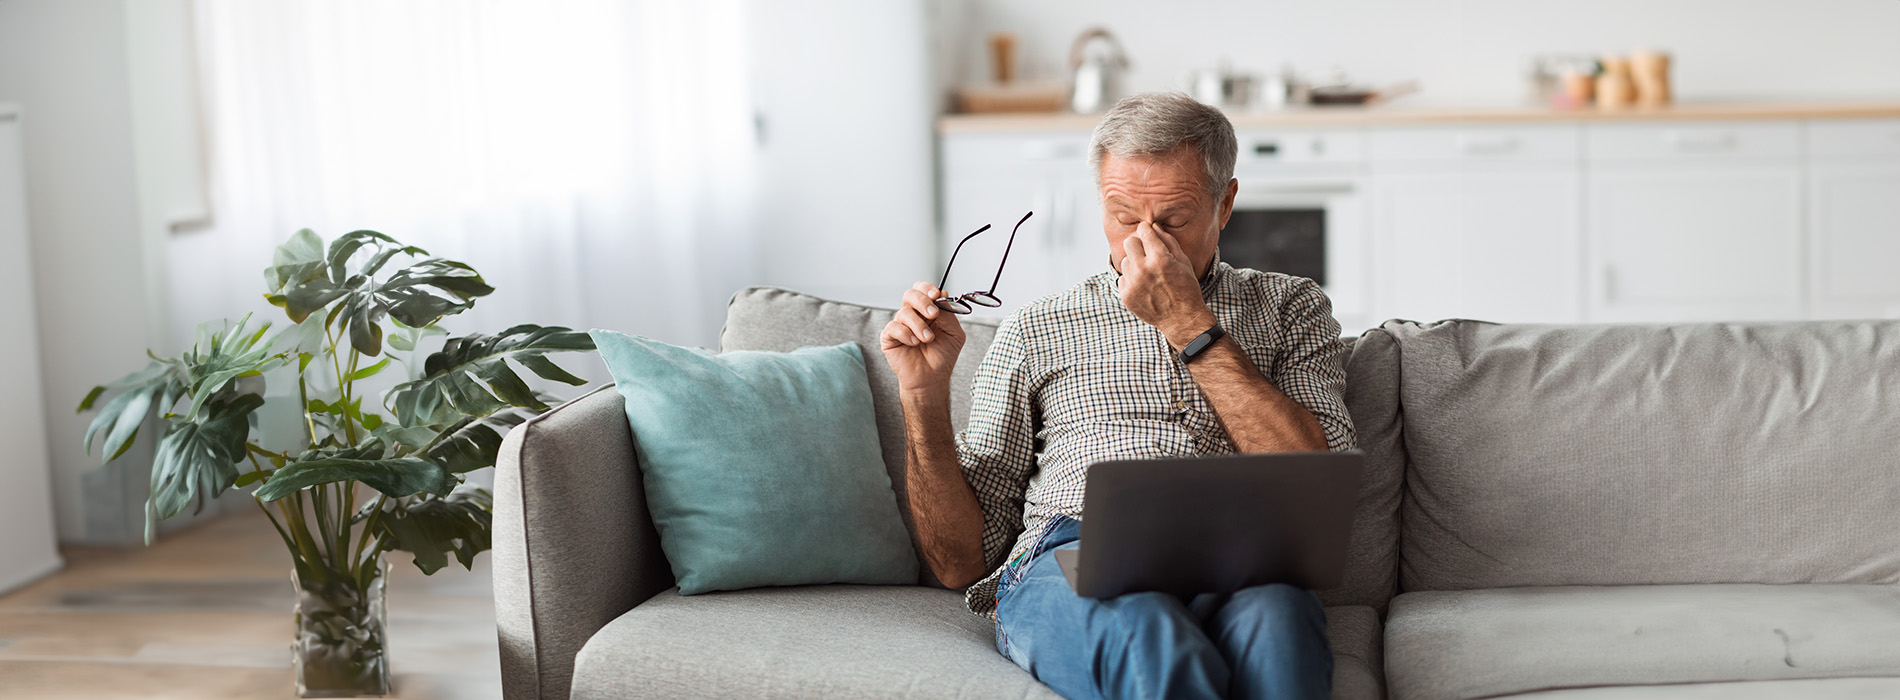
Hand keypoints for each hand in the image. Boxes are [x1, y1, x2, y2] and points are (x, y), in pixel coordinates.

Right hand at [880, 281, 966, 393]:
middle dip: (922, 302)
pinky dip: (906, 334)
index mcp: (928, 310)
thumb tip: (941, 295)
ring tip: (927, 339)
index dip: (927, 289)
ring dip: (919, 326)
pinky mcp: (889, 337)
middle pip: (910, 294)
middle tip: (932, 315)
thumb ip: (949, 314)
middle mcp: (913, 315)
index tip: (936, 295)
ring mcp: (900, 325)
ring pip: (904, 312)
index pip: (923, 290)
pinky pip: (893, 327)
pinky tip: (914, 343)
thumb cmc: (943, 356)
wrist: (932, 378)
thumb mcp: (954, 333)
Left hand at [1117, 223, 1215, 348]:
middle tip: (1147, 253)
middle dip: (1138, 244)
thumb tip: (1154, 226)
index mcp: (1160, 258)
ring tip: (1149, 274)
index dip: (1146, 231)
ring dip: (1135, 263)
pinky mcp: (1126, 295)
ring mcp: (1132, 283)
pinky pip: (1122, 277)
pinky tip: (1144, 286)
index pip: (1143, 231)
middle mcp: (1143, 269)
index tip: (1148, 234)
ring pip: (1125, 260)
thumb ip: (1168, 240)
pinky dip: (1131, 280)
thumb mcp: (1183, 261)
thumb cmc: (1186, 288)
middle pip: (1129, 242)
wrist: (1181, 319)